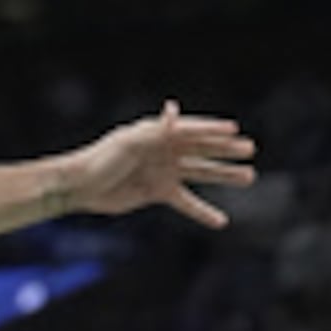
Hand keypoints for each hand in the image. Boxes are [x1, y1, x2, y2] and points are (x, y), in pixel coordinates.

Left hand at [66, 100, 257, 229]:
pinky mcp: (157, 192)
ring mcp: (163, 171)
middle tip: (251, 149)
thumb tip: (174, 109)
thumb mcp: (129, 142)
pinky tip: (221, 221)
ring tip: (249, 177)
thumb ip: (156, 130)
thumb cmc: (101, 158)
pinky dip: (202, 211)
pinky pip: (186, 202)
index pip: (191, 129)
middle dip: (226, 149)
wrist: (80, 186)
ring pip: (200, 172)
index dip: (212, 128)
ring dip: (223, 175)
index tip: (234, 129)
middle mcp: (163, 149)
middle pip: (201, 148)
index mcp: (157, 132)